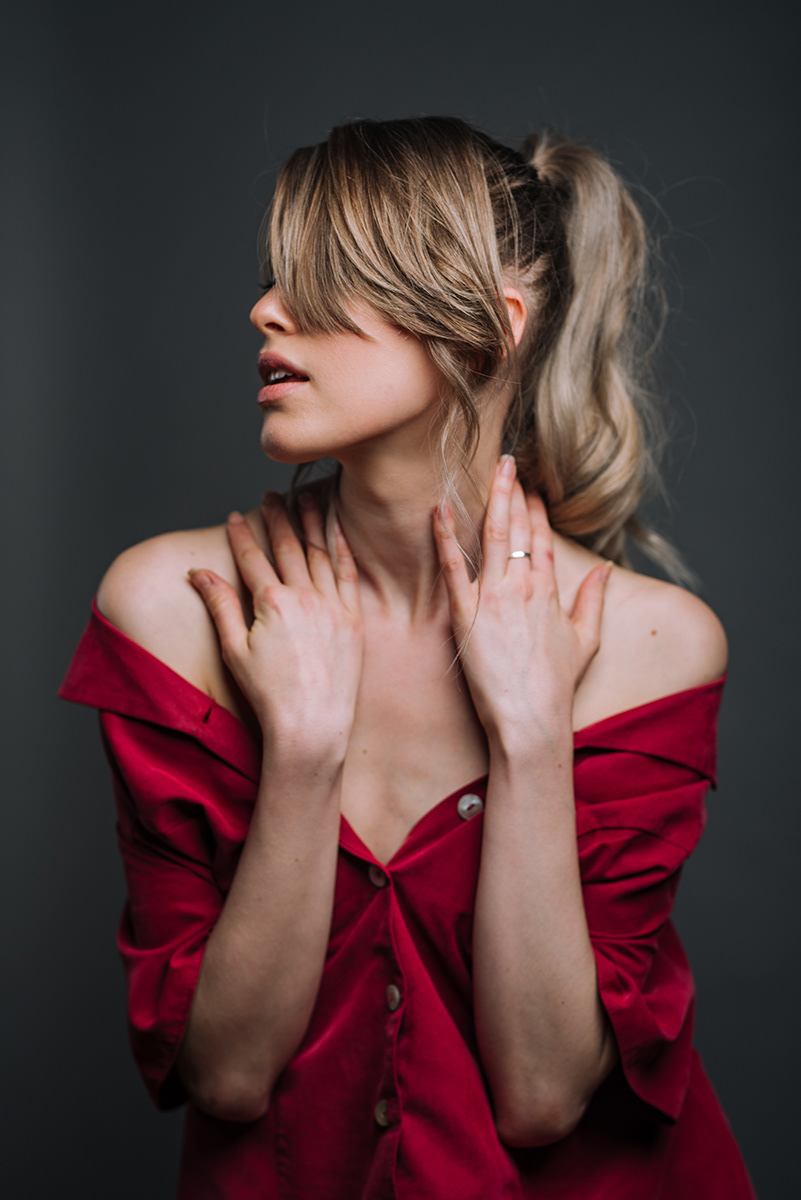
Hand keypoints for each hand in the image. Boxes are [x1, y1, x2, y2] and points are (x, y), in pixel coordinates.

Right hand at [188, 493, 363, 761]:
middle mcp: (304, 597)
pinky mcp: (353, 618)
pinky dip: (342, 547)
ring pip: (321, 551)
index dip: (241, 534)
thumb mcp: (234, 649)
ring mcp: (332, 606)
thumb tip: (199, 573)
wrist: (311, 725)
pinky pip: (349, 572)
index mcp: (271, 603)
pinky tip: (338, 529)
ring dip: (312, 521)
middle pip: (288, 545)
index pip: (252, 557)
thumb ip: (220, 604)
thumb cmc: (269, 694)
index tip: (234, 515)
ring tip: (306, 498)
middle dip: (278, 516)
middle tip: (272, 495)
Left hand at [433, 456, 611, 747]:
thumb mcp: (585, 640)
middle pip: (516, 526)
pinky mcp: (465, 615)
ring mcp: (492, 598)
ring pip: (490, 535)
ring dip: (490, 498)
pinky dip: (445, 536)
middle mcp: (522, 587)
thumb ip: (594, 600)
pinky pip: (452, 568)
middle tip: (507, 460)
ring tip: (489, 469)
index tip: (530, 485)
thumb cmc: (556, 685)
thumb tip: (606, 569)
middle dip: (513, 489)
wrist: (530, 718)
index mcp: (549, 590)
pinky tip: (439, 509)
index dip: (535, 508)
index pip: (540, 537)